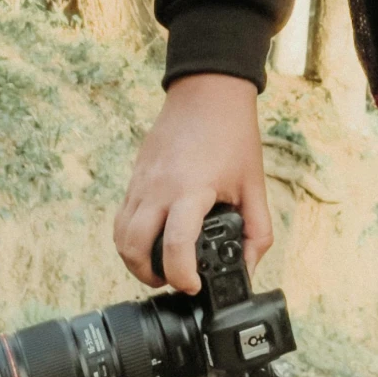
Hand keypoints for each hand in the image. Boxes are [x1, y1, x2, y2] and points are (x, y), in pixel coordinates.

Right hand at [113, 73, 272, 292]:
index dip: (181, 276)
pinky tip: (152, 240)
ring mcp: (141, 182)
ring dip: (134, 260)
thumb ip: (256, 230)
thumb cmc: (233, 134)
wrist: (207, 90)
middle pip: (134, 249)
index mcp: (191, 190)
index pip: (175, 246)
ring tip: (159, 267)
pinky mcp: (134, 177)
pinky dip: (130, 238)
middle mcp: (159, 188)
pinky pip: (121, 217)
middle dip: (150, 276)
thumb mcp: (254, 184)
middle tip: (173, 281)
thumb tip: (248, 270)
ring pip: (121, 236)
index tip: (193, 285)